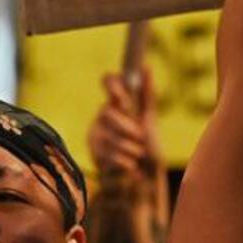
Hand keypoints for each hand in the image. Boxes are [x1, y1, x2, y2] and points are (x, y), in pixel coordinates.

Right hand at [87, 69, 160, 185]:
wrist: (145, 176)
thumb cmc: (147, 145)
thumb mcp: (150, 118)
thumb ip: (147, 95)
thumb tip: (147, 67)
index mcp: (118, 102)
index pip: (109, 81)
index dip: (114, 84)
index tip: (124, 98)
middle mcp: (104, 114)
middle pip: (108, 113)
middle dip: (129, 128)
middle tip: (141, 137)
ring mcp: (96, 132)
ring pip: (110, 136)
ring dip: (131, 147)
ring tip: (138, 154)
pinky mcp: (93, 152)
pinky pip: (109, 153)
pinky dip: (125, 161)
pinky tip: (131, 165)